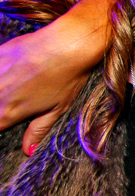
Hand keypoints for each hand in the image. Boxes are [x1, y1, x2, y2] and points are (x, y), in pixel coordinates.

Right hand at [0, 30, 88, 153]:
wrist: (67, 44)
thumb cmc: (66, 77)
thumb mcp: (57, 109)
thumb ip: (37, 130)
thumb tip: (28, 151)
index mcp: (8, 114)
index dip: (0, 123)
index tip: (6, 119)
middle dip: (1, 107)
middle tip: (14, 99)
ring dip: (0, 90)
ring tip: (11, 87)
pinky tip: (8, 74)